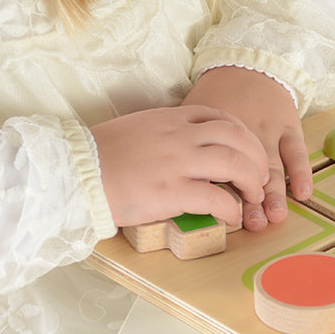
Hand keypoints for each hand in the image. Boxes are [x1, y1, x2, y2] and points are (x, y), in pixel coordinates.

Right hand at [90, 105, 268, 228]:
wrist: (76, 172)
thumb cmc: (102, 155)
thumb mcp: (140, 128)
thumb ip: (168, 132)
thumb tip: (188, 143)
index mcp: (172, 118)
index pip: (222, 117)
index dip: (243, 135)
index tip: (248, 152)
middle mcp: (180, 136)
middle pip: (238, 138)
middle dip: (256, 158)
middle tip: (259, 177)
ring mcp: (178, 162)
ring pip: (234, 163)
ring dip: (251, 181)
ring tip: (252, 197)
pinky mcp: (172, 192)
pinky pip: (216, 197)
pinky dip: (231, 208)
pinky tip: (230, 216)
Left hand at [183, 67, 312, 231]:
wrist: (242, 65)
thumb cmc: (211, 96)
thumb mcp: (186, 118)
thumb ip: (177, 144)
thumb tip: (159, 177)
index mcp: (208, 131)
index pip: (211, 166)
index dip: (216, 191)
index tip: (218, 213)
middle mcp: (239, 131)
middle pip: (243, 168)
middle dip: (249, 197)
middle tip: (252, 222)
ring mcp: (266, 128)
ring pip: (271, 163)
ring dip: (274, 191)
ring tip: (274, 215)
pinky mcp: (286, 125)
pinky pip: (296, 150)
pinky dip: (300, 171)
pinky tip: (303, 192)